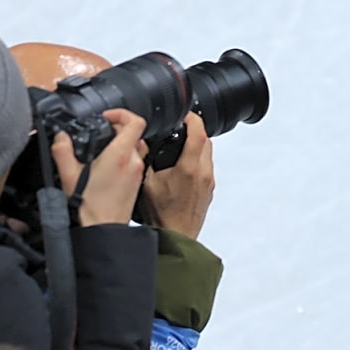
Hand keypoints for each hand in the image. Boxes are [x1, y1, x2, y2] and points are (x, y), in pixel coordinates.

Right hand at [51, 109, 147, 226]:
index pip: (136, 121)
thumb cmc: (89, 206)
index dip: (121, 113)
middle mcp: (134, 160)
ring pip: (135, 147)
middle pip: (133, 133)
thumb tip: (60, 137)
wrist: (104, 229)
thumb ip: (62, 151)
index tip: (107, 116)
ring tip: (102, 151)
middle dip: (117, 129)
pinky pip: (135, 161)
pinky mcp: (138, 181)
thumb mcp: (68, 175)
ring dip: (121, 144)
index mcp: (120, 154)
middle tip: (100, 134)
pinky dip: (124, 158)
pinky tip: (107, 167)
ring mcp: (138, 171)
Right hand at [143, 112, 214, 239]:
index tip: (185, 114)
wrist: (176, 236)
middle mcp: (204, 172)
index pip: (199, 133)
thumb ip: (145, 161)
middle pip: (206, 140)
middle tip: (181, 127)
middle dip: (195, 130)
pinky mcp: (209, 189)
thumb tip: (140, 143)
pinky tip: (182, 165)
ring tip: (180, 145)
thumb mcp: (146, 184)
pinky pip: (207, 166)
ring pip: (208, 153)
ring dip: (197, 145)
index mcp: (189, 168)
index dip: (192, 118)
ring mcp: (209, 181)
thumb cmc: (162, 216)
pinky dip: (198, 159)